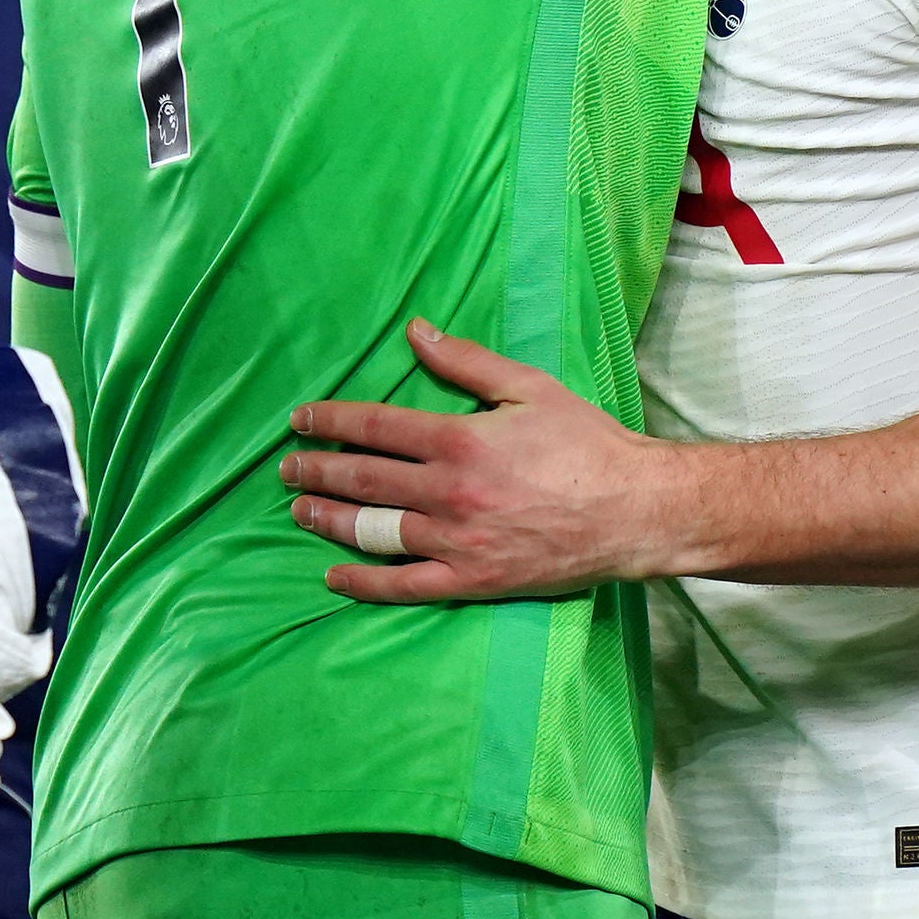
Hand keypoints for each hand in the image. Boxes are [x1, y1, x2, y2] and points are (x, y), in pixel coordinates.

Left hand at [282, 319, 685, 602]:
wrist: (633, 510)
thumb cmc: (586, 444)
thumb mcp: (529, 387)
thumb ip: (467, 362)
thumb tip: (416, 332)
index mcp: (460, 439)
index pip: (376, 426)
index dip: (331, 421)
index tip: (300, 420)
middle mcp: (449, 492)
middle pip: (365, 479)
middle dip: (318, 470)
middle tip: (285, 467)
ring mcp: (457, 541)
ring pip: (376, 531)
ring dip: (330, 520)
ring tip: (299, 509)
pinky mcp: (472, 581)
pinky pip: (405, 586)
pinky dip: (364, 584)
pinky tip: (334, 577)